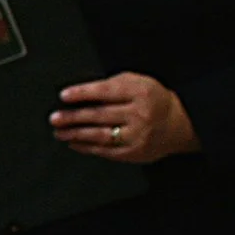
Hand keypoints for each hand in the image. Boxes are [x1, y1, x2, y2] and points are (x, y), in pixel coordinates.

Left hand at [51, 72, 199, 163]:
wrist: (179, 123)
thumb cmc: (152, 99)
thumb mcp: (136, 82)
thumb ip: (111, 85)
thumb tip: (81, 92)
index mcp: (139, 92)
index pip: (106, 92)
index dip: (82, 93)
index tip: (64, 96)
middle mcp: (139, 115)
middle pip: (99, 115)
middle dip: (73, 117)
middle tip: (54, 118)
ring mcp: (137, 136)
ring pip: (100, 135)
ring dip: (75, 134)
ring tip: (58, 132)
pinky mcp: (135, 152)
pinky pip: (106, 151)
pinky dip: (87, 147)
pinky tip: (74, 143)